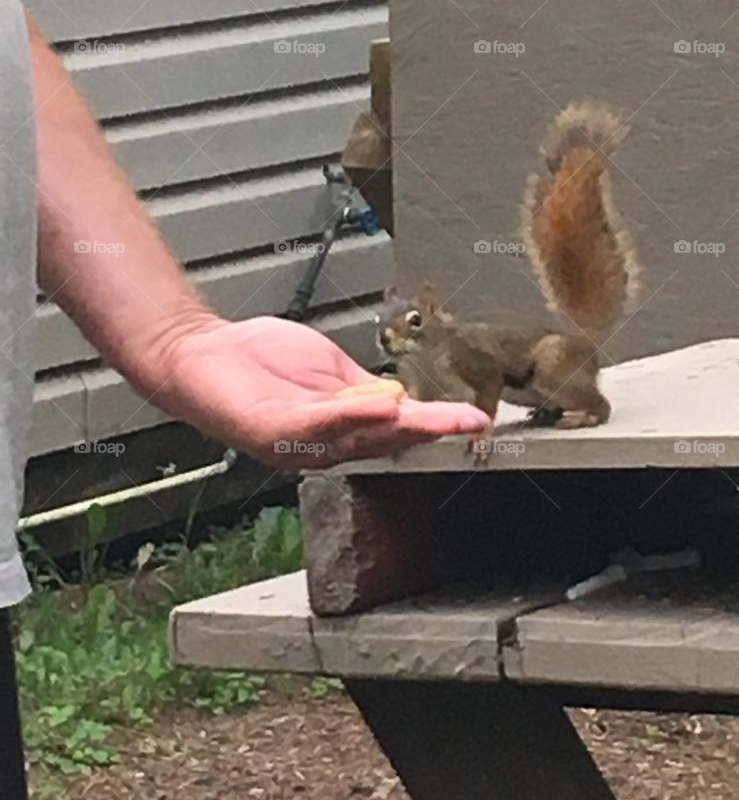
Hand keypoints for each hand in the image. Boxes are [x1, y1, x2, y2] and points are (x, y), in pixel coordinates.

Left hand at [150, 315, 488, 469]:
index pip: (398, 430)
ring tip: (435, 420)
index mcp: (342, 428)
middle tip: (472, 425)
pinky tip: (380, 407)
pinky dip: (351, 418)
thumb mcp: (327, 373)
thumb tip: (403, 399)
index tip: (476, 420)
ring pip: (356, 438)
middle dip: (432, 431)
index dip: (438, 426)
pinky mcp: (270, 431)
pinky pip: (316, 426)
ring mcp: (296, 442)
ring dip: (398, 429)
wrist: (202, 354)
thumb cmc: (258, 362)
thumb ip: (362, 390)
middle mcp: (323, 445)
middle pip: (387, 440)